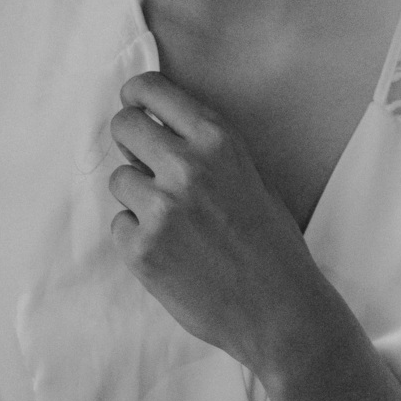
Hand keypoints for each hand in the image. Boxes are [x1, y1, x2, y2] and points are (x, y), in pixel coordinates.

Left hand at [108, 71, 332, 372]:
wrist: (281, 311)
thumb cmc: (272, 244)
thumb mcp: (251, 176)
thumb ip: (206, 151)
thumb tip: (156, 133)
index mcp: (217, 140)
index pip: (151, 89)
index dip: (136, 95)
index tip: (135, 104)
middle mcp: (185, 166)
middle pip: (123, 125)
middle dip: (131, 141)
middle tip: (148, 163)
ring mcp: (160, 208)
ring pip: (119, 179)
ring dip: (138, 196)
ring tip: (175, 222)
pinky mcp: (141, 249)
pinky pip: (120, 225)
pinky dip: (138, 238)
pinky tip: (173, 253)